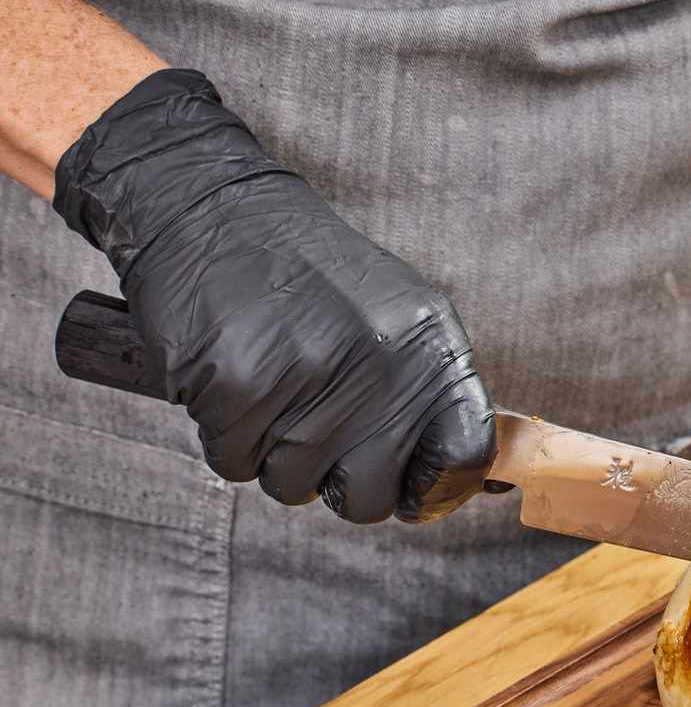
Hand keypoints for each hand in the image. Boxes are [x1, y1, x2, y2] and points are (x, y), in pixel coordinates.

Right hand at [53, 69, 494, 522]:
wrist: (209, 207)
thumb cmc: (306, 274)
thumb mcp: (396, 314)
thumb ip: (427, 392)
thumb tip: (458, 479)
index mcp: (431, 347)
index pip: (465, 455)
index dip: (437, 489)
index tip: (410, 489)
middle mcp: (383, 366)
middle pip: (372, 499)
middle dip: (337, 481)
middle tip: (313, 427)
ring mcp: (312, 379)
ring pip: (294, 487)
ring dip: (272, 453)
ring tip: (269, 384)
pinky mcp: (240, 388)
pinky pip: (233, 464)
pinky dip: (224, 435)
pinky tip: (230, 378)